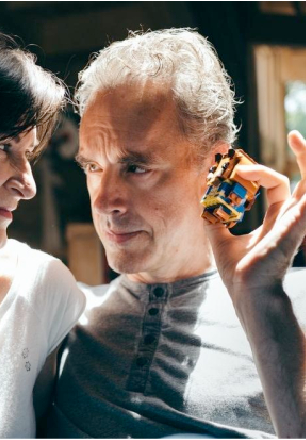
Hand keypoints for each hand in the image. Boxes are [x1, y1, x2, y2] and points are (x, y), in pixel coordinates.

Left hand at [205, 131, 305, 303]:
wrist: (246, 292)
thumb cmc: (238, 270)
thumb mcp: (218, 236)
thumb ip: (213, 215)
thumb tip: (202, 194)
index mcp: (277, 218)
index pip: (275, 183)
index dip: (256, 169)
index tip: (232, 160)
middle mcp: (290, 216)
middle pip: (302, 178)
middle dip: (300, 155)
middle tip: (293, 134)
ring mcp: (297, 220)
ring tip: (296, 137)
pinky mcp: (296, 224)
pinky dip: (303, 175)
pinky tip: (293, 153)